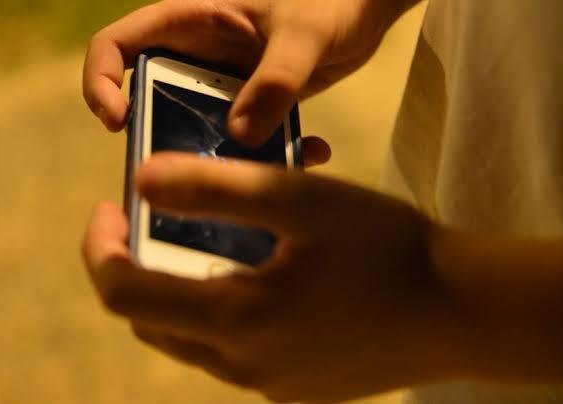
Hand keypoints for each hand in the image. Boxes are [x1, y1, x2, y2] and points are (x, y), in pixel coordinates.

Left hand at [82, 153, 464, 402]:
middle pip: (152, 319)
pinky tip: (255, 276)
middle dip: (134, 268)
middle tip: (149, 222)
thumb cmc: (387, 246)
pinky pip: (232, 352)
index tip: (107, 207)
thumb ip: (217, 188)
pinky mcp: (295, 388)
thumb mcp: (301, 200)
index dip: (100, 248)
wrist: (462, 311)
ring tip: (203, 240)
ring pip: (190, 339)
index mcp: (236, 318)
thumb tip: (142, 180)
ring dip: (177, 289)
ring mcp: (270, 384)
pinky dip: (220, 311)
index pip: (124, 293)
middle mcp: (243, 364)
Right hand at [83, 0, 391, 145]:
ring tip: (247, 176)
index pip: (113, 46)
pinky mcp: (251, 102)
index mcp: (188, 21)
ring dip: (211, 155)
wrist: (366, 0)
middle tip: (183, 169)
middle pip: (146, 98)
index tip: (119, 122)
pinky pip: (237, 136)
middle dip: (155, 136)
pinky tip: (305, 154)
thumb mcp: (304, 34)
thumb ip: (275, 81)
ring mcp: (221, 81)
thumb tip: (239, 135)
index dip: (99, 83)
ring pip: (192, 125)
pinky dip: (260, 153)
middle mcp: (195, 54)